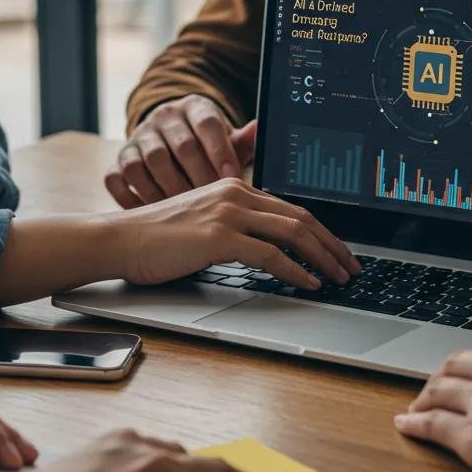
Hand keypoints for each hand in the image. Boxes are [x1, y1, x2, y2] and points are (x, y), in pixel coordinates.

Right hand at [106, 96, 256, 207]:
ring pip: (148, 162)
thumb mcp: (224, 141)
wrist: (163, 140)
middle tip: (215, 207)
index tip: (232, 179)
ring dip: (168, 191)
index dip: (220, 151)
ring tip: (186, 215)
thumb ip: (241, 141)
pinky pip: (118, 178)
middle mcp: (163, 118)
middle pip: (181, 146)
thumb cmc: (203, 149)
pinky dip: (133, 199)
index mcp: (193, 108)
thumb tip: (260, 128)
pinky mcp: (118, 159)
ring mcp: (137, 138)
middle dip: (199, 178)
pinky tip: (152, 215)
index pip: (207, 123)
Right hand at [110, 177, 360, 288]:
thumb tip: (272, 251)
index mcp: (235, 187)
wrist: (119, 239)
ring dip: (322, 258)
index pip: (291, 208)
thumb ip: (236, 228)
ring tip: (338, 278)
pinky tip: (308, 283)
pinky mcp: (217, 236)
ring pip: (291, 232)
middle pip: (300, 217)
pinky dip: (294, 270)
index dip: (322, 232)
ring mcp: (227, 212)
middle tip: (351, 268)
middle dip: (332, 245)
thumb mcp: (204, 225)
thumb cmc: (158, 239)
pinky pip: (269, 254)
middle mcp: (235, 193)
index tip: (339, 253)